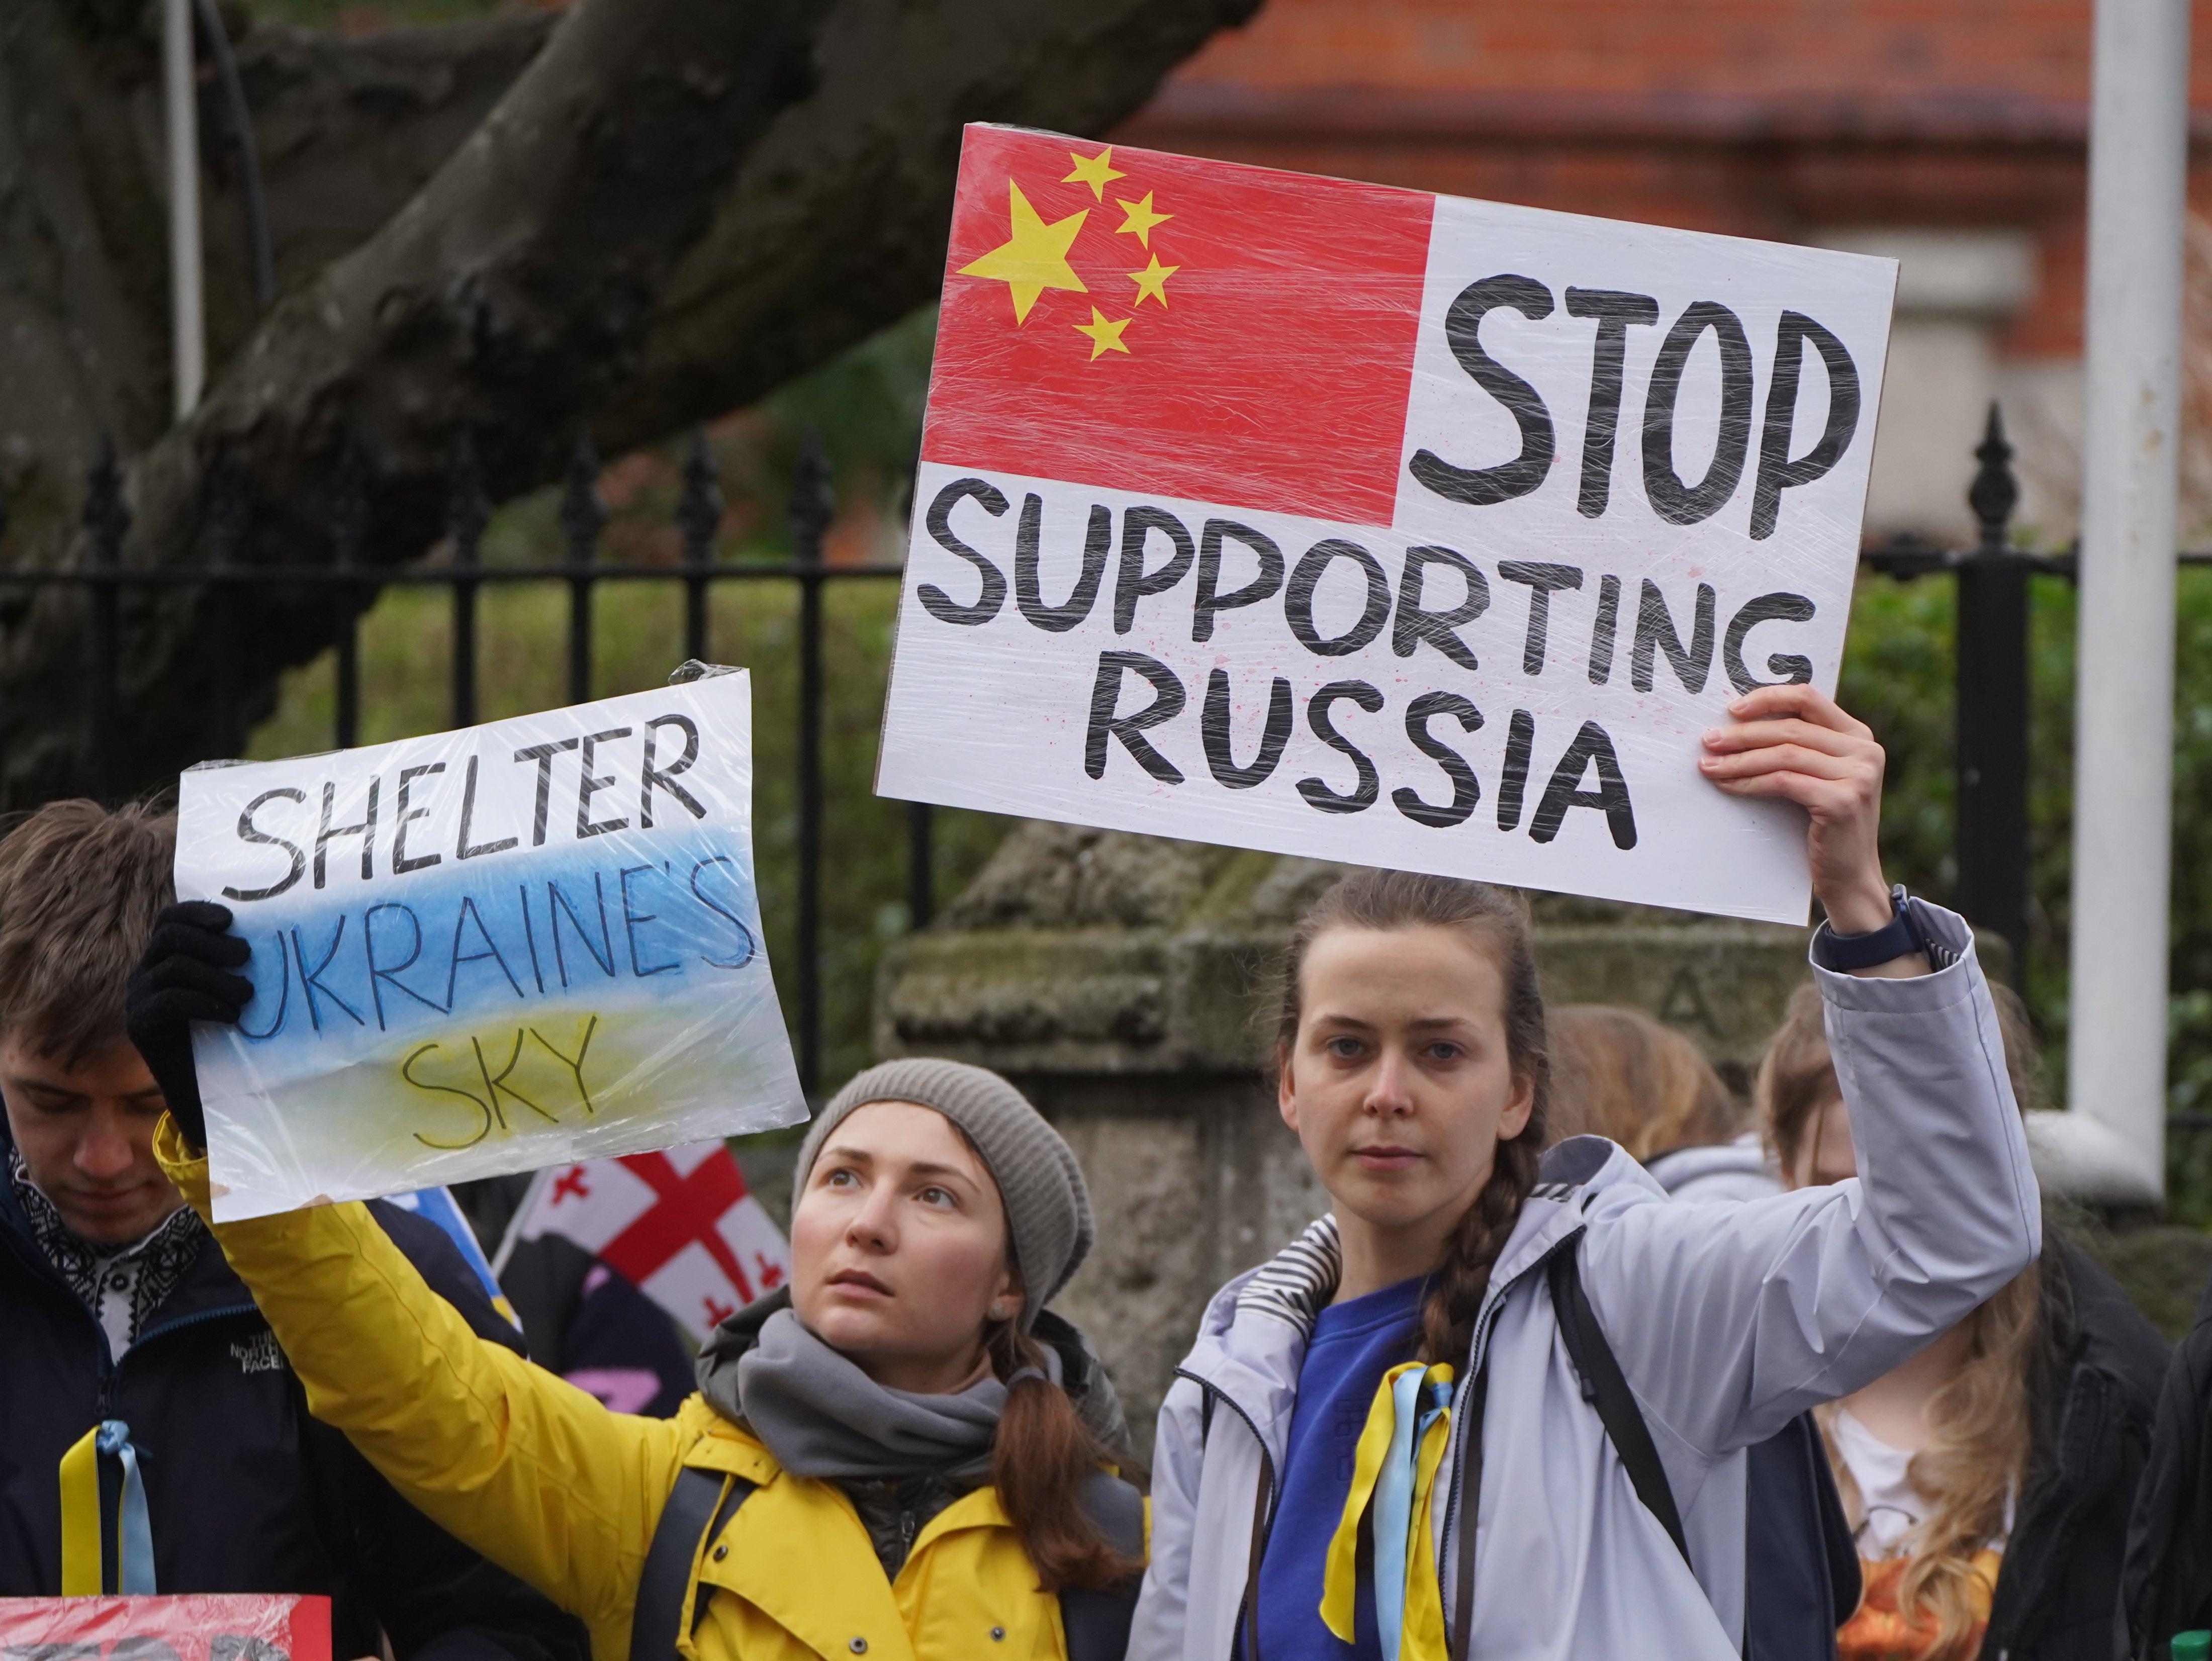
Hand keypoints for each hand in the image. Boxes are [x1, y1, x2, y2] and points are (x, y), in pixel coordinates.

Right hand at [125, 901, 252, 1152]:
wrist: (210, 1090)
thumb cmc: (233, 1034)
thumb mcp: (235, 990)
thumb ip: (238, 962)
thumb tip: (277, 930)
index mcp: (165, 958)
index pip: (169, 919)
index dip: (196, 911)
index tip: (230, 920)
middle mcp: (145, 973)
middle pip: (169, 937)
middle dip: (211, 942)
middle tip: (247, 958)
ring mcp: (138, 999)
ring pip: (173, 967)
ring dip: (217, 977)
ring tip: (246, 995)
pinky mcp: (140, 1027)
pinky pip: (168, 1000)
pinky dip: (205, 1002)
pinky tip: (230, 1015)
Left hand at [1697, 685, 1893, 935]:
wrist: (1850, 876)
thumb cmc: (1825, 825)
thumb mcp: (1819, 777)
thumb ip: (1801, 747)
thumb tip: (1738, 723)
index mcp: (1859, 736)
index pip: (1808, 698)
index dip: (1768, 698)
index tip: (1732, 709)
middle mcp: (1865, 750)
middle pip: (1790, 728)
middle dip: (1743, 734)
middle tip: (1707, 740)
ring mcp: (1858, 775)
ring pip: (1783, 754)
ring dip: (1739, 759)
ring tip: (1708, 764)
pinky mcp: (1842, 800)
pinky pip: (1783, 782)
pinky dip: (1749, 782)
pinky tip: (1727, 785)